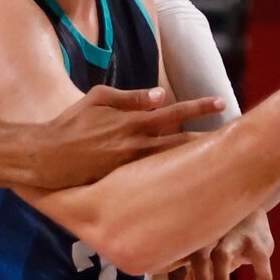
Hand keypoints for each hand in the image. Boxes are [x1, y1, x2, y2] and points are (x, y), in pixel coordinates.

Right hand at [28, 85, 224, 189]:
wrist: (47, 157)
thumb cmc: (70, 124)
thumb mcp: (97, 98)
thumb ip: (130, 97)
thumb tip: (160, 96)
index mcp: (132, 121)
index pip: (174, 112)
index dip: (199, 108)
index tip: (221, 103)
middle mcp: (135, 145)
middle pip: (180, 142)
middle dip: (206, 140)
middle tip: (233, 139)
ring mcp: (130, 167)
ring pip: (170, 164)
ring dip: (192, 162)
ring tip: (215, 161)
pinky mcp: (122, 182)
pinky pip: (151, 179)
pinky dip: (169, 179)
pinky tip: (184, 183)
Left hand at [169, 210, 274, 279]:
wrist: (243, 213)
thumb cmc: (207, 249)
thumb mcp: (190, 270)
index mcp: (188, 245)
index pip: (181, 262)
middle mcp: (208, 239)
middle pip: (200, 257)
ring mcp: (231, 238)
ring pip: (223, 256)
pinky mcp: (255, 242)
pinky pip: (259, 260)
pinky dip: (262, 276)